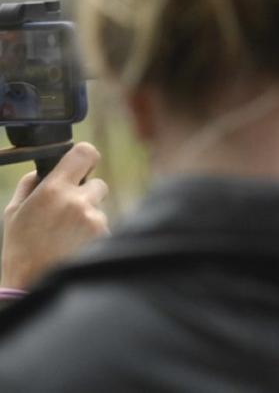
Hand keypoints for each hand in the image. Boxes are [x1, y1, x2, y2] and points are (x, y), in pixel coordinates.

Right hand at [1, 142, 109, 288]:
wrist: (31, 286)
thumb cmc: (19, 249)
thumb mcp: (13, 213)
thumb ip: (30, 185)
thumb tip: (43, 170)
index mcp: (54, 190)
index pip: (85, 153)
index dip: (85, 157)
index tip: (82, 167)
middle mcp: (78, 201)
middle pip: (98, 184)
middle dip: (86, 195)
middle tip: (68, 213)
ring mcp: (94, 220)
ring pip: (100, 209)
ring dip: (89, 218)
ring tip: (66, 238)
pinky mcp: (105, 236)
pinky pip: (104, 227)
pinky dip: (94, 234)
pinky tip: (75, 247)